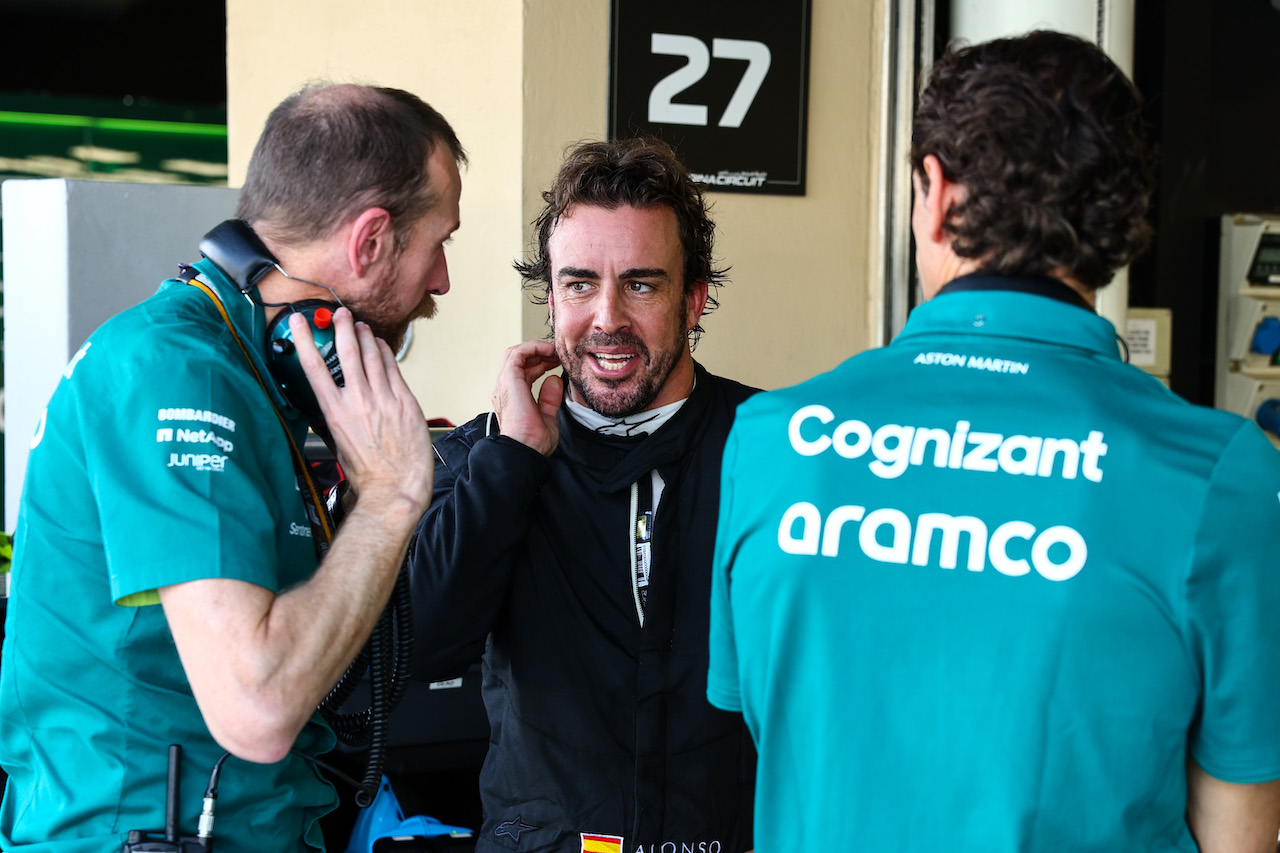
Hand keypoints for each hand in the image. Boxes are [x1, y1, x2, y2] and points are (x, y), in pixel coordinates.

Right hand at [290, 308, 433, 514]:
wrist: (395, 487)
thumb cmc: (367, 473)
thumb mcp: (338, 444)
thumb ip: (334, 418)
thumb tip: (328, 404)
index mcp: (334, 412)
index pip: (314, 367)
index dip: (306, 340)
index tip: (299, 322)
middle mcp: (358, 401)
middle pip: (347, 351)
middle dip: (342, 327)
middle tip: (341, 314)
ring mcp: (383, 399)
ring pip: (372, 355)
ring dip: (366, 336)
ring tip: (361, 326)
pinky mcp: (405, 402)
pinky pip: (393, 368)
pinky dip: (386, 353)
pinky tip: (382, 346)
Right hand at [492, 340, 562, 456]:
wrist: (524, 448)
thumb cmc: (533, 441)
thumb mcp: (547, 417)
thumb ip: (549, 399)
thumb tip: (554, 380)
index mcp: (512, 399)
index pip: (523, 373)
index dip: (540, 364)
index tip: (556, 363)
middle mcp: (505, 390)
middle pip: (518, 361)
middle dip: (539, 355)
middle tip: (557, 355)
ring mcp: (505, 384)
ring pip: (515, 354)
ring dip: (536, 349)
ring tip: (553, 350)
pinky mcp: (509, 379)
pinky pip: (517, 353)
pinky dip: (533, 347)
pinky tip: (548, 351)